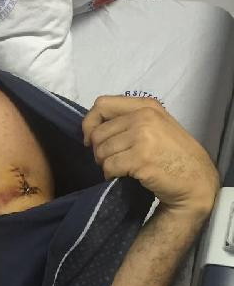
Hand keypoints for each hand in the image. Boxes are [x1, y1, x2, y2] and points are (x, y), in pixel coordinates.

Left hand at [82, 96, 219, 217]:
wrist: (196, 180)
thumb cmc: (174, 155)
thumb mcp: (156, 125)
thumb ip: (130, 120)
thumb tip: (93, 128)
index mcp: (146, 106)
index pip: (102, 104)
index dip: (90, 123)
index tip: (91, 139)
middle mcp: (144, 117)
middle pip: (98, 132)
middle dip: (98, 150)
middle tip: (110, 160)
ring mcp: (143, 137)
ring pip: (102, 151)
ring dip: (104, 164)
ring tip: (119, 169)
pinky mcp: (140, 159)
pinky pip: (109, 166)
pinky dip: (110, 175)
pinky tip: (121, 177)